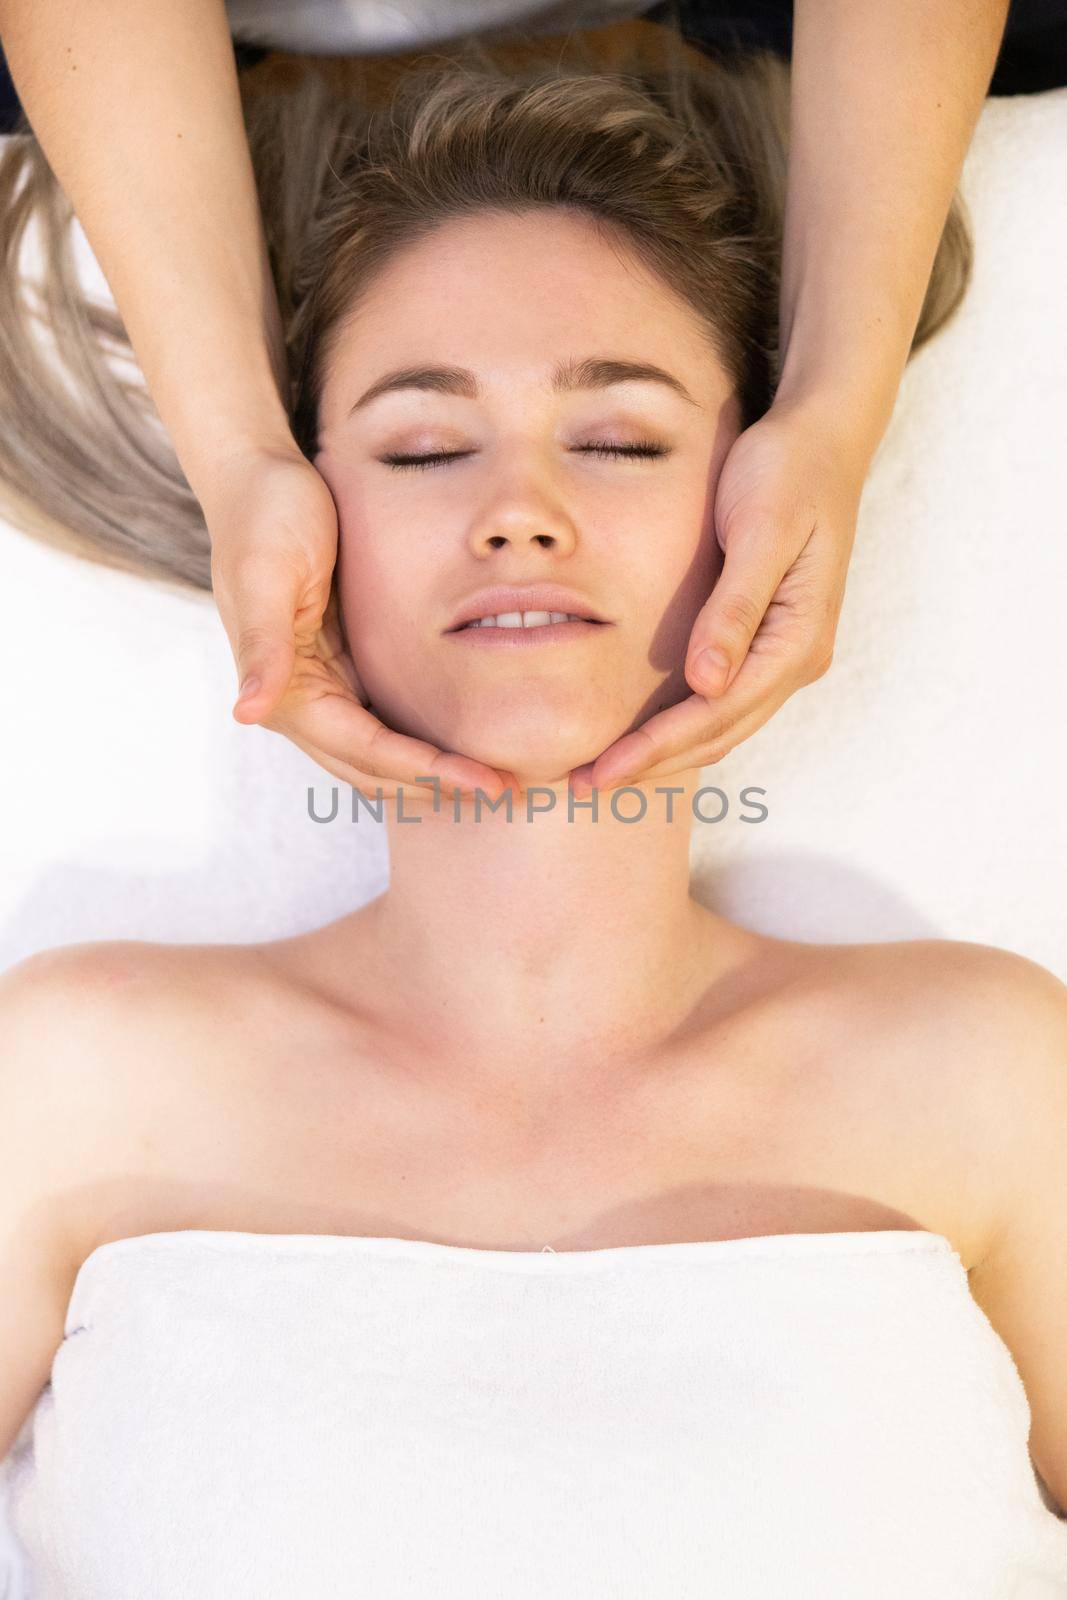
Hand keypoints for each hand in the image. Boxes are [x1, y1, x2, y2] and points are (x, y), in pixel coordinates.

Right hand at [199, 442, 514, 799]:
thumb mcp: (266, 572)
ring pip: (379, 757)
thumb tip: (246, 714)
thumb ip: (260, 645)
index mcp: (282, 688)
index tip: (479, 783)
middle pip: (373, 769)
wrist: (257, 476)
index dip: (421, 772)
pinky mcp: (340, 670)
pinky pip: (384, 723)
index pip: (363, 750)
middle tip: (506, 792)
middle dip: (436, 787)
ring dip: (432, 776)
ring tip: (496, 782)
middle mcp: (299, 701)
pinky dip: (422, 743)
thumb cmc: (265, 515)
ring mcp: (321, 688)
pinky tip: (465, 746)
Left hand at [568, 398, 869, 797]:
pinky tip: (640, 734)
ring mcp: (787, 654)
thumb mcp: (760, 530)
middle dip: (653, 764)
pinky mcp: (769, 642)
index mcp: (798, 638)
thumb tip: (707, 683)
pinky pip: (723, 702)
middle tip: (583, 785)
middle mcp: (798, 658)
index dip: (659, 746)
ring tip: (601, 772)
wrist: (824, 440)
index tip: (604, 768)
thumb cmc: (787, 473)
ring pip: (722, 726)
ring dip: (664, 753)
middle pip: (720, 733)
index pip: (719, 712)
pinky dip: (681, 726)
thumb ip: (734, 608)